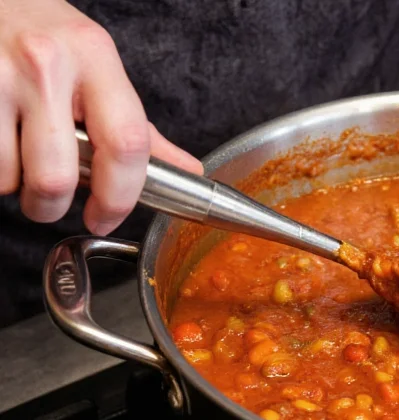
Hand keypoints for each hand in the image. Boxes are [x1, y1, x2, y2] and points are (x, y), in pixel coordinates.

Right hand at [0, 0, 201, 234]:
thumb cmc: (40, 33)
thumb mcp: (95, 62)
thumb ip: (135, 123)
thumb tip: (187, 170)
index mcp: (95, 56)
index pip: (127, 144)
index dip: (120, 197)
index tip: (106, 216)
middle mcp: (46, 63)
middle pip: (56, 178)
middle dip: (53, 206)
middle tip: (51, 200)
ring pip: (8, 177)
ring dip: (14, 185)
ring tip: (18, 156)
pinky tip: (0, 142)